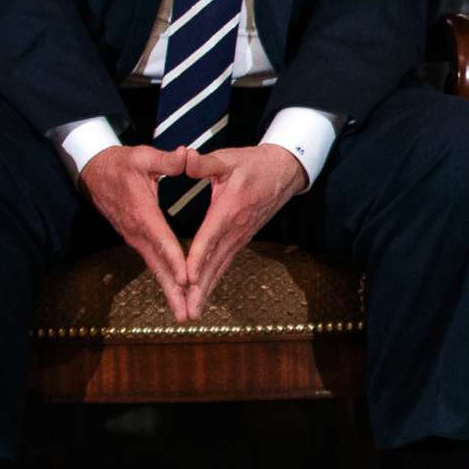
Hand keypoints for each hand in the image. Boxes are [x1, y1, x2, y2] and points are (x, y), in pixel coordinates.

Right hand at [79, 143, 195, 317]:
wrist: (93, 172)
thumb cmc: (121, 163)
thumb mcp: (143, 156)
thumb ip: (167, 159)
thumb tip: (186, 155)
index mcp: (142, 212)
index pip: (161, 239)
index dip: (174, 259)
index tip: (187, 278)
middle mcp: (137, 231)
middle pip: (158, 264)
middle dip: (173, 290)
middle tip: (187, 314)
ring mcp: (134, 237)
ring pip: (155, 267)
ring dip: (169, 291)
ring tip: (183, 313)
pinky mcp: (135, 239)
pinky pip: (152, 262)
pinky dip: (164, 279)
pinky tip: (175, 294)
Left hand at [177, 144, 307, 318]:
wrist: (284, 172)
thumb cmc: (254, 164)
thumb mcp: (228, 158)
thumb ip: (204, 162)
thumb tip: (184, 157)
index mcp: (229, 209)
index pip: (209, 238)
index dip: (197, 258)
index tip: (186, 278)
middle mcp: (236, 228)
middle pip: (215, 263)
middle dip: (200, 288)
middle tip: (188, 310)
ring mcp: (241, 236)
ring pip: (221, 267)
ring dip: (206, 290)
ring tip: (193, 311)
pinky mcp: (242, 238)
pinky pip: (226, 262)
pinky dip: (214, 279)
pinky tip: (204, 292)